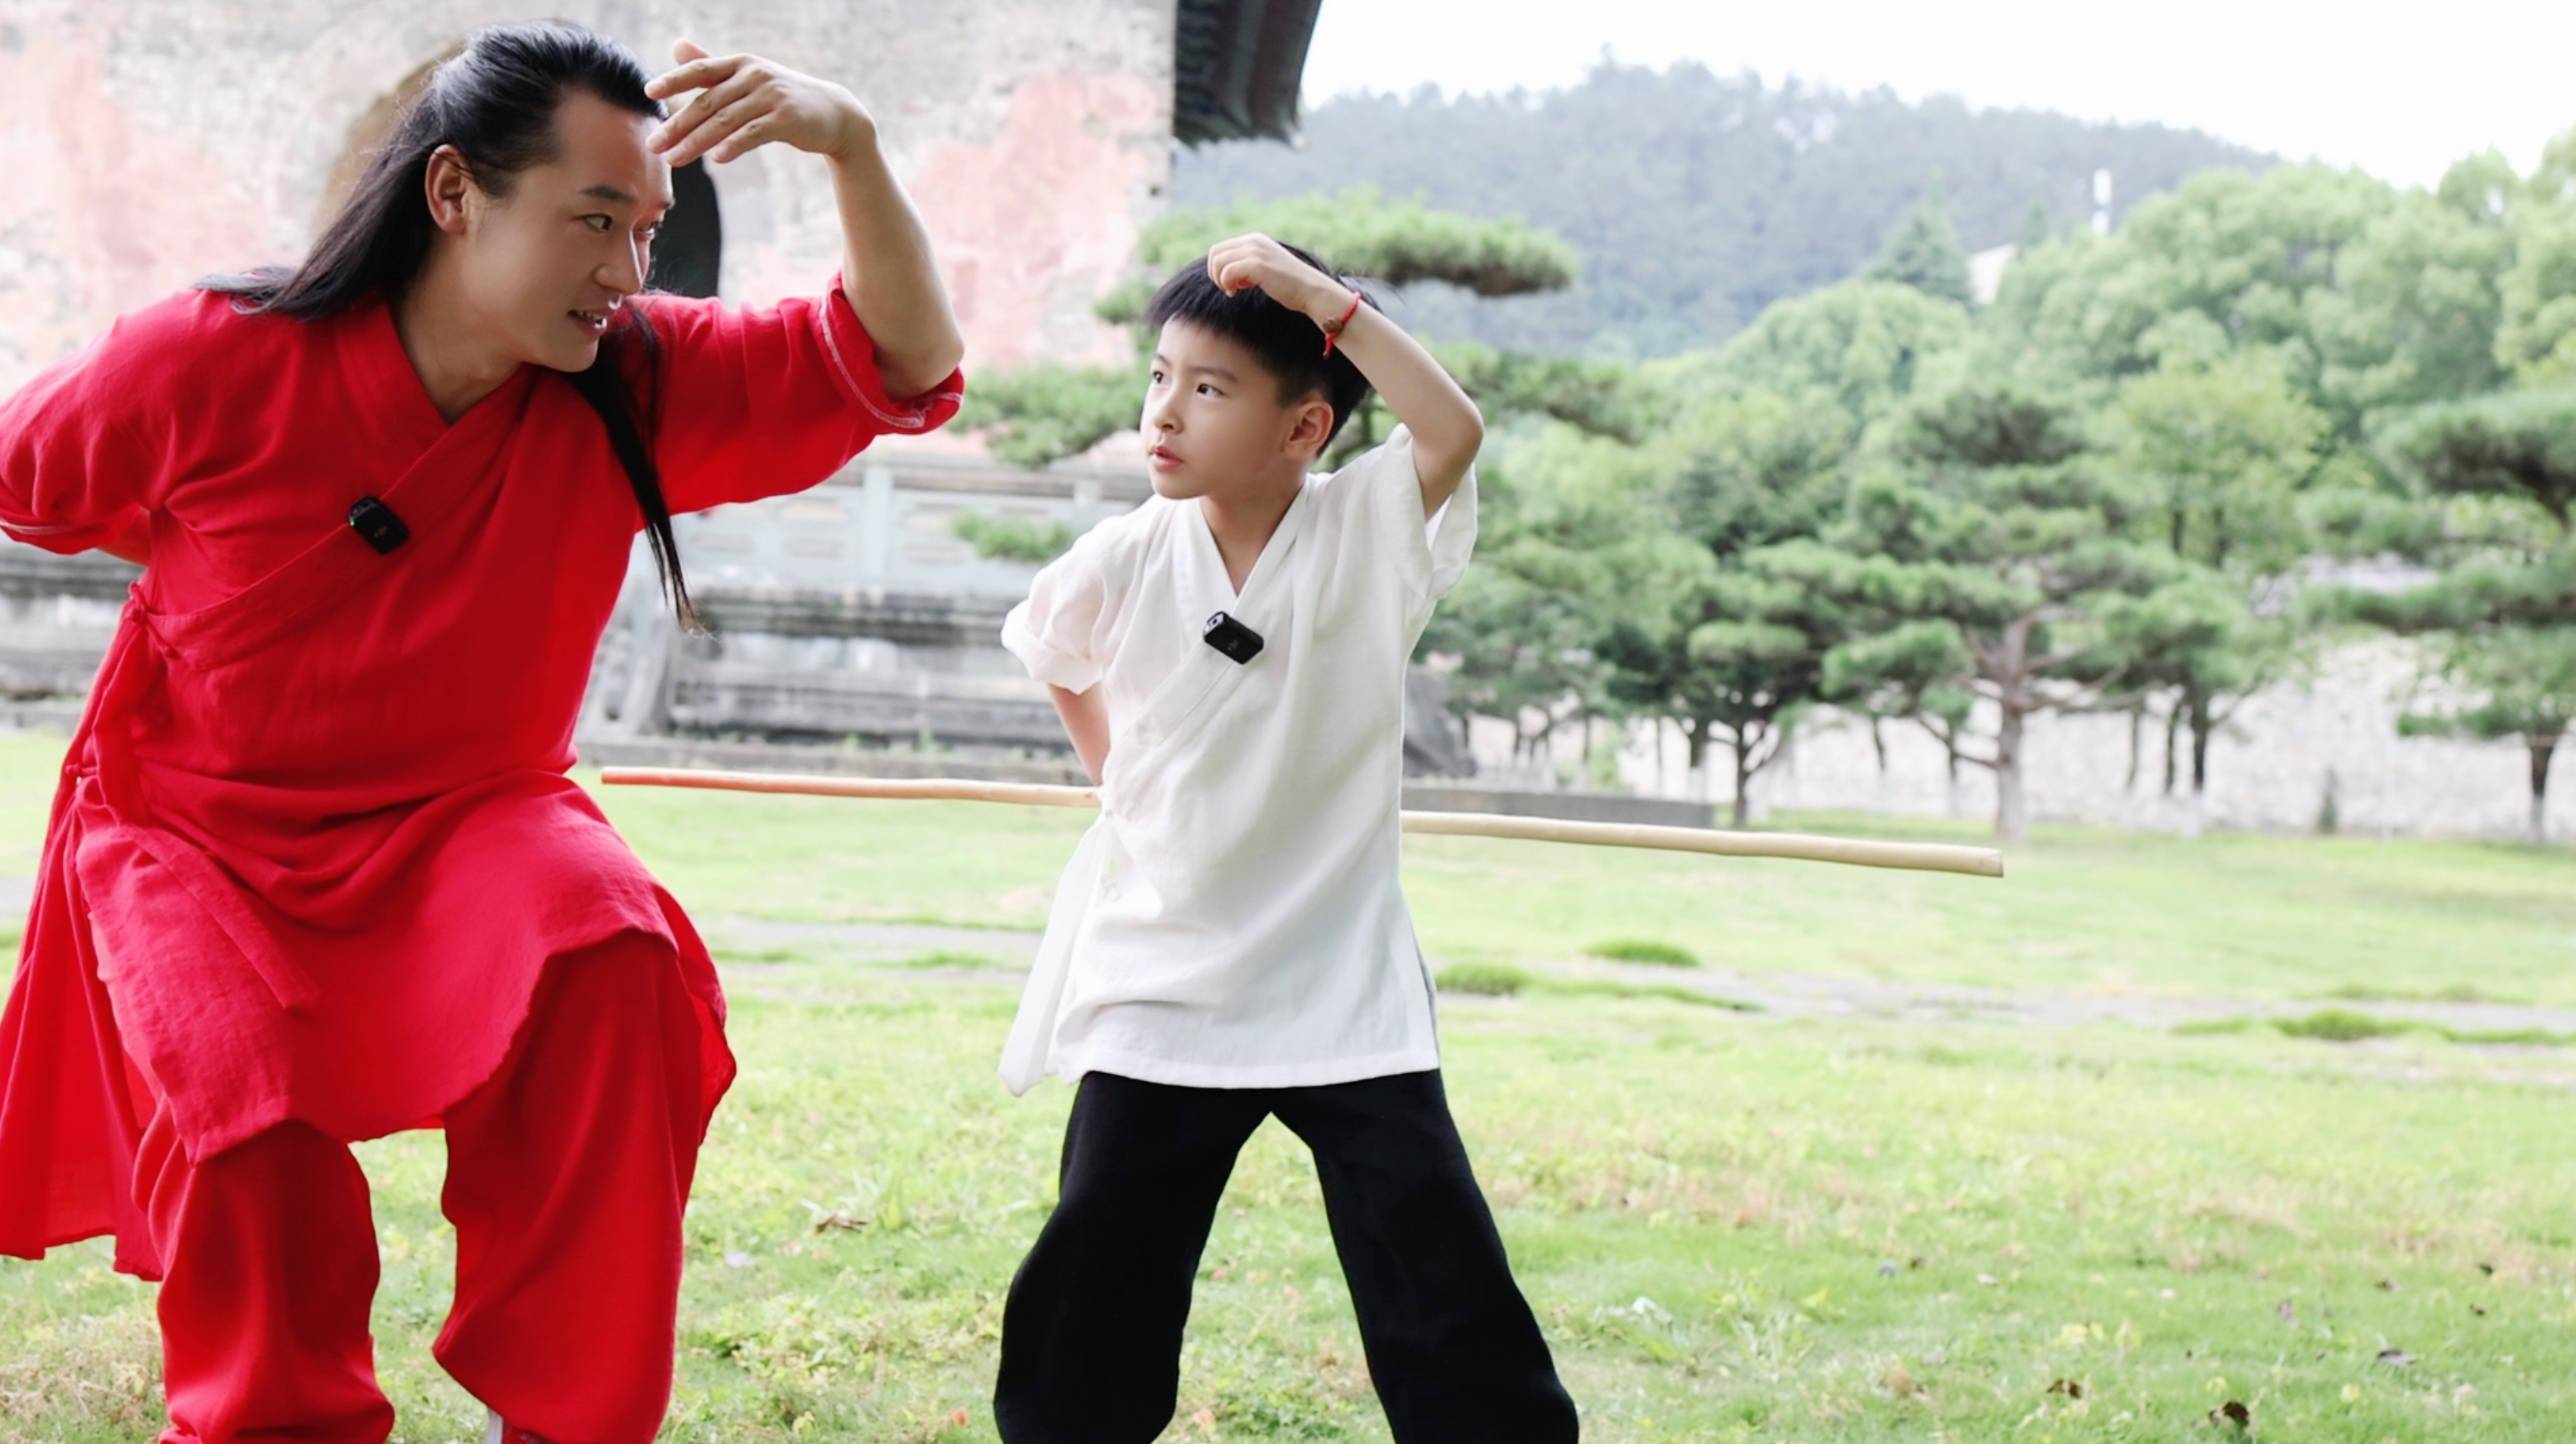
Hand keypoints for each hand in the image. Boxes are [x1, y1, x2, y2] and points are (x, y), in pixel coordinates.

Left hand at [644, 40, 873, 167]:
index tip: (650, 93)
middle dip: (677, 125)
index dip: (674, 80)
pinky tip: (716, 159)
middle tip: (654, 145)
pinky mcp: (787, 119)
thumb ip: (712, 66)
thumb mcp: (749, 77)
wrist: (834, 114)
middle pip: (708, 102)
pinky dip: (733, 146)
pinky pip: (753, 133)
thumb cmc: (784, 97)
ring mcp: (771, 96)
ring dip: (696, 143)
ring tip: (674, 160)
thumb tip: (676, 46)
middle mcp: (754, 75)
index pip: (701, 70)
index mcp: (741, 63)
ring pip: (725, 121)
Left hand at [1205, 234, 1349, 326]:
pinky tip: (1237, 292)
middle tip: (1228, 288)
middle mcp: (1253, 241)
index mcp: (1254, 240)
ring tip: (1233, 291)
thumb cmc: (1288, 285)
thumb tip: (1224, 272)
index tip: (1231, 283)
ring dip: (1220, 280)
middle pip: (1215, 253)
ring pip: (1218, 262)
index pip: (1220, 248)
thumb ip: (1247, 265)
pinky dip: (1227, 285)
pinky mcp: (1257, 264)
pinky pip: (1227, 272)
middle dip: (1216, 274)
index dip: (1218, 268)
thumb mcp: (1265, 268)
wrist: (1310, 290)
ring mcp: (1255, 251)